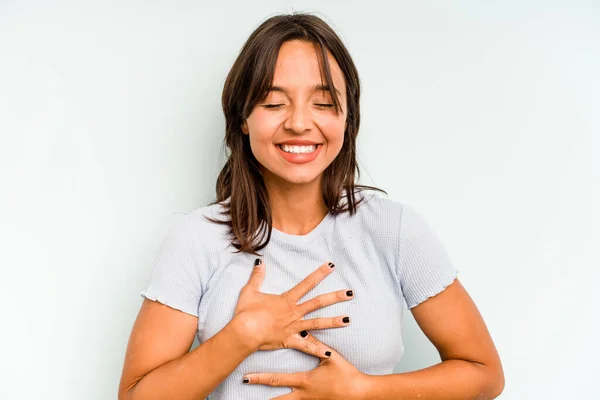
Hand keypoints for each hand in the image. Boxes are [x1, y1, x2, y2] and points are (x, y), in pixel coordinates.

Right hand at [232, 259, 353, 353]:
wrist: (244, 331)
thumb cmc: (246, 312)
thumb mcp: (250, 291)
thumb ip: (257, 277)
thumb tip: (259, 263)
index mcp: (286, 299)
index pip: (307, 283)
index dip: (320, 273)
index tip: (331, 266)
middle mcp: (294, 312)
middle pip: (318, 302)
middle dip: (335, 297)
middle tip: (350, 293)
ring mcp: (294, 326)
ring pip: (317, 323)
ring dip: (333, 321)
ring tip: (348, 320)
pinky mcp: (290, 340)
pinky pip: (306, 346)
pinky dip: (317, 349)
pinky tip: (329, 353)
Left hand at [242, 332, 368, 399]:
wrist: (359, 392)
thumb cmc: (345, 374)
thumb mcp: (330, 356)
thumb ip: (315, 343)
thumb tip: (302, 329)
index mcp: (304, 381)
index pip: (278, 379)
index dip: (261, 379)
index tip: (246, 378)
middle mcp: (303, 394)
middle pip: (278, 397)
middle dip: (263, 396)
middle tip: (247, 390)